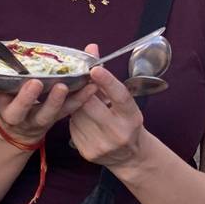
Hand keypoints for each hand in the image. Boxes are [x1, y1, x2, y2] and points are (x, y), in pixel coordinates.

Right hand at [0, 50, 95, 146]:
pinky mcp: (54, 120)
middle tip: (34, 83)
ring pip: (45, 114)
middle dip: (25, 98)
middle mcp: (13, 114)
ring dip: (56, 101)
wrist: (17, 133)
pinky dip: (81, 99)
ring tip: (63, 87)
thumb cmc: (1, 100)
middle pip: (17, 110)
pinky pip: (69, 112)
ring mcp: (35, 120)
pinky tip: (92, 86)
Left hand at [68, 43, 144, 167]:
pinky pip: (72, 127)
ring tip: (83, 103)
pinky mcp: (88, 152)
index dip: (107, 81)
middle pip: (91, 104)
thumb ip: (105, 76)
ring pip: (77, 114)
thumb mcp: (121, 99)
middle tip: (78, 81)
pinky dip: (73, 119)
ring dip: (76, 104)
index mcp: (132, 116)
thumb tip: (91, 47)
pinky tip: (81, 119)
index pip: (120, 96)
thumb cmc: (124, 120)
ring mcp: (103, 145)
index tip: (95, 68)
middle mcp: (119, 132)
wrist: (129, 156)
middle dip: (82, 91)